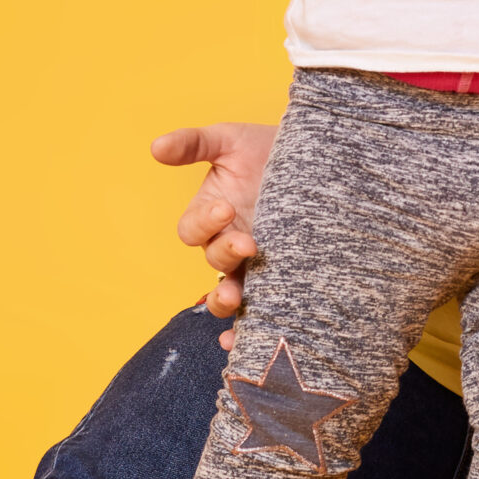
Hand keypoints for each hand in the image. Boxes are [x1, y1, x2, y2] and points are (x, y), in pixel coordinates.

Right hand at [151, 122, 277, 350]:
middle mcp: (229, 242)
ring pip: (229, 292)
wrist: (322, 159)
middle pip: (213, 261)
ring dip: (226, 299)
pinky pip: (260, 308)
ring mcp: (255, 263)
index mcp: (212, 215)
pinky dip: (250, 329)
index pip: (193, 229)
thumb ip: (193, 144)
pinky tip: (255, 337)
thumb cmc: (270, 149)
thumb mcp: (230, 140)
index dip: (204, 223)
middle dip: (226, 254)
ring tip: (236, 297)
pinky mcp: (282, 277)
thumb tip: (156, 146)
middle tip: (248, 244)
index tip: (226, 208)